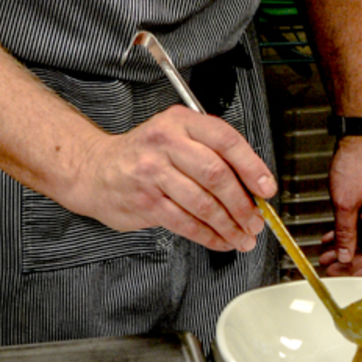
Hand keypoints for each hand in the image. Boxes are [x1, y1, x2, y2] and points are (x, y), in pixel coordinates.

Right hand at [73, 104, 277, 253]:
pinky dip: (209, 235)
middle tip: (256, 220)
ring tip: (243, 235)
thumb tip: (251, 183)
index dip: (251, 166)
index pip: (225, 139)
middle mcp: (167, 143)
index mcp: (181, 121)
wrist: (95, 170)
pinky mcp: (146, 202)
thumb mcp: (175, 134)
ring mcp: (154, 173)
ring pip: (203, 203)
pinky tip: (220, 240)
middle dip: (243, 203)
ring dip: (229, 224)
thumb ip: (210, 150)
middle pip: (216, 174)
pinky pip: (186, 223)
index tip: (267, 187)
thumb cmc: (143, 153)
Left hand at [318, 137, 361, 275]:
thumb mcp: (345, 205)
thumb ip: (345, 234)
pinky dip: (343, 233)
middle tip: (329, 267)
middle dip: (348, 260)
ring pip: (361, 238)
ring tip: (325, 255)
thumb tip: (345, 256)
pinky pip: (357, 225)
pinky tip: (329, 237)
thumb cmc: (356, 166)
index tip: (344, 275)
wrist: (358, 141)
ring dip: (343, 247)